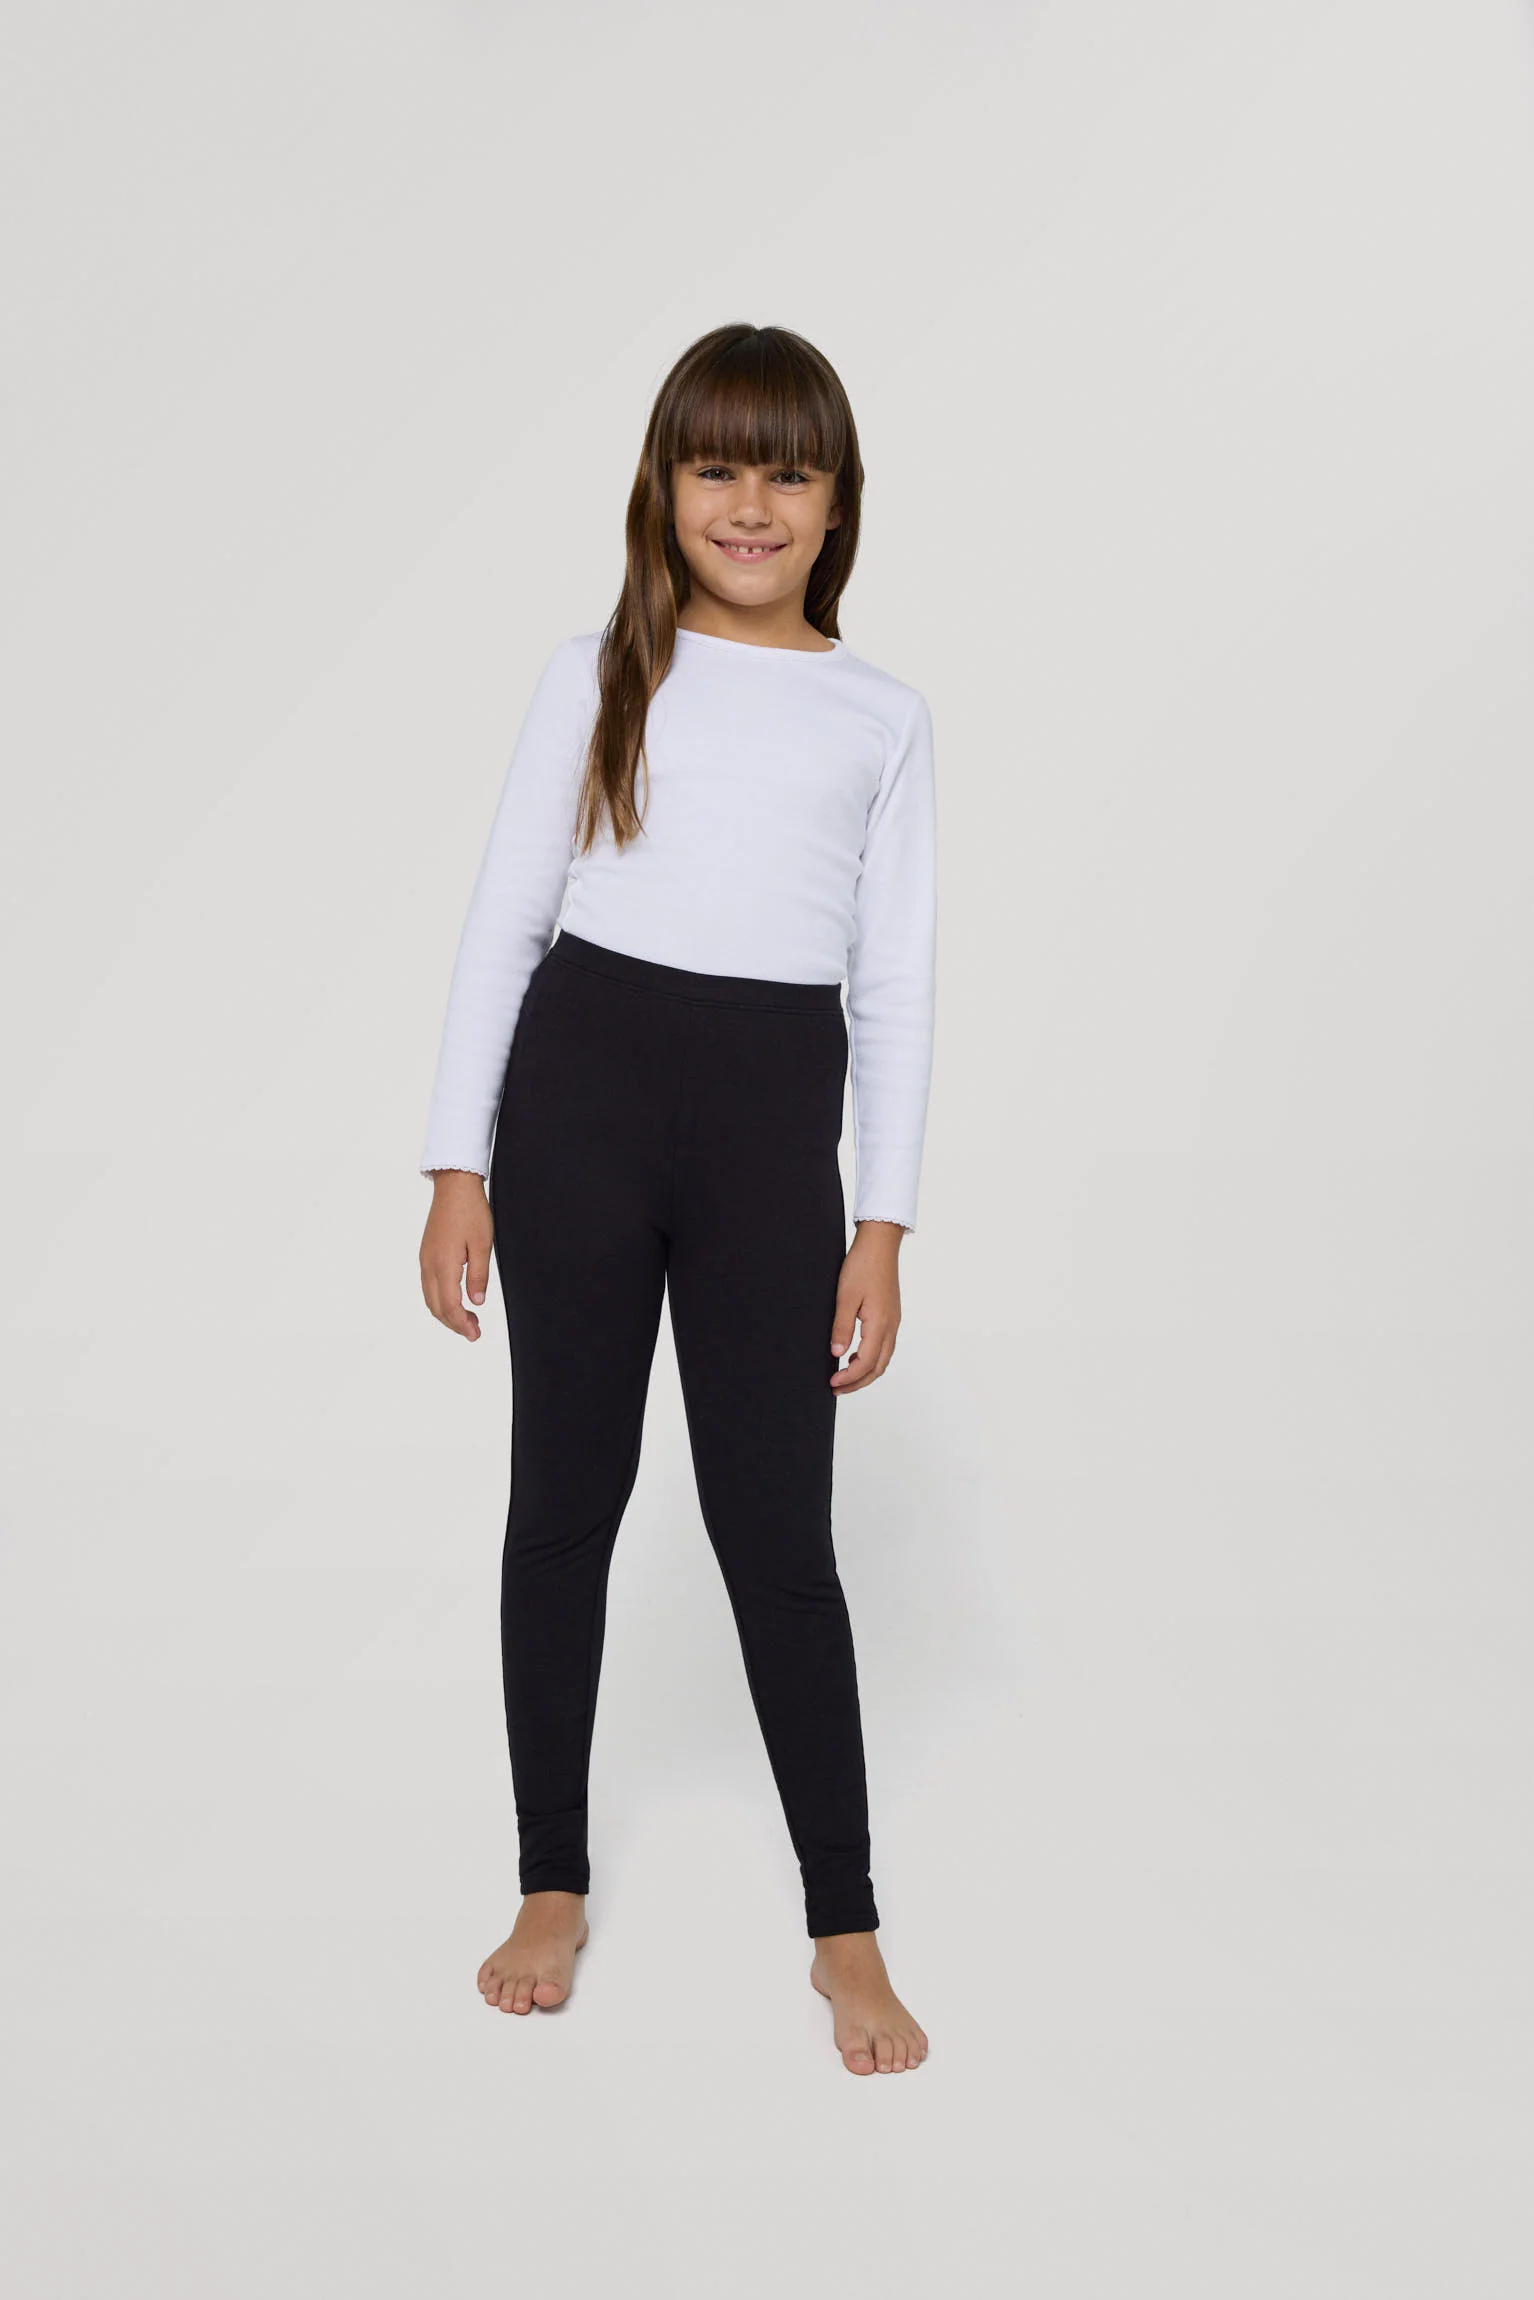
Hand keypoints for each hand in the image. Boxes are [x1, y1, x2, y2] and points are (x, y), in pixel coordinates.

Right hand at [420, 1171, 493, 1340]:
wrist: (454, 1186)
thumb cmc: (471, 1211)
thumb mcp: (482, 1244)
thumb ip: (479, 1276)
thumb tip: (477, 1302)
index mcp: (444, 1264)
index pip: (450, 1305)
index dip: (462, 1324)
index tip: (475, 1334)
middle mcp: (429, 1265)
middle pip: (436, 1307)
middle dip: (454, 1324)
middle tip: (474, 1332)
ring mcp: (425, 1259)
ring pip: (430, 1298)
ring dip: (446, 1313)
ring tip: (467, 1320)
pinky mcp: (426, 1254)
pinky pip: (428, 1286)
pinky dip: (440, 1300)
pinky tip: (455, 1301)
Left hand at [829, 1220, 904, 1392]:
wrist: (879, 1244)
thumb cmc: (862, 1266)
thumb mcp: (845, 1296)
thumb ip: (842, 1327)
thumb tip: (837, 1353)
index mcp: (880, 1324)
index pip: (866, 1363)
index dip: (849, 1378)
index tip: (832, 1383)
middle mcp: (891, 1326)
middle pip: (878, 1367)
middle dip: (858, 1382)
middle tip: (836, 1387)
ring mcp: (893, 1321)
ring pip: (883, 1358)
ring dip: (865, 1371)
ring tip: (844, 1375)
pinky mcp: (891, 1315)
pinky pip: (884, 1346)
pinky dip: (870, 1358)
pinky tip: (855, 1354)